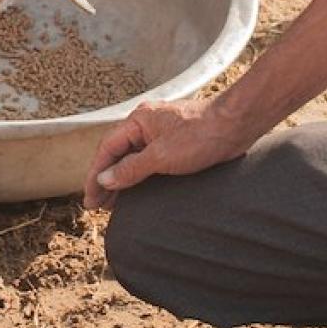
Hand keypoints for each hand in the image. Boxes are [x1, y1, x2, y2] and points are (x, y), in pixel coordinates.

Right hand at [80, 98, 248, 209]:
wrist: (236, 124)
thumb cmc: (201, 135)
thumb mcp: (161, 156)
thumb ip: (131, 168)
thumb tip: (104, 179)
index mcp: (138, 121)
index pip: (107, 149)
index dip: (95, 175)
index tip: (90, 199)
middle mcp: (147, 125)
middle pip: (118, 154)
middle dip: (106, 180)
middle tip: (97, 206)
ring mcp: (162, 133)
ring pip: (133, 158)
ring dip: (122, 180)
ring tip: (114, 204)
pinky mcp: (177, 143)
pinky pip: (149, 161)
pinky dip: (139, 176)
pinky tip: (139, 191)